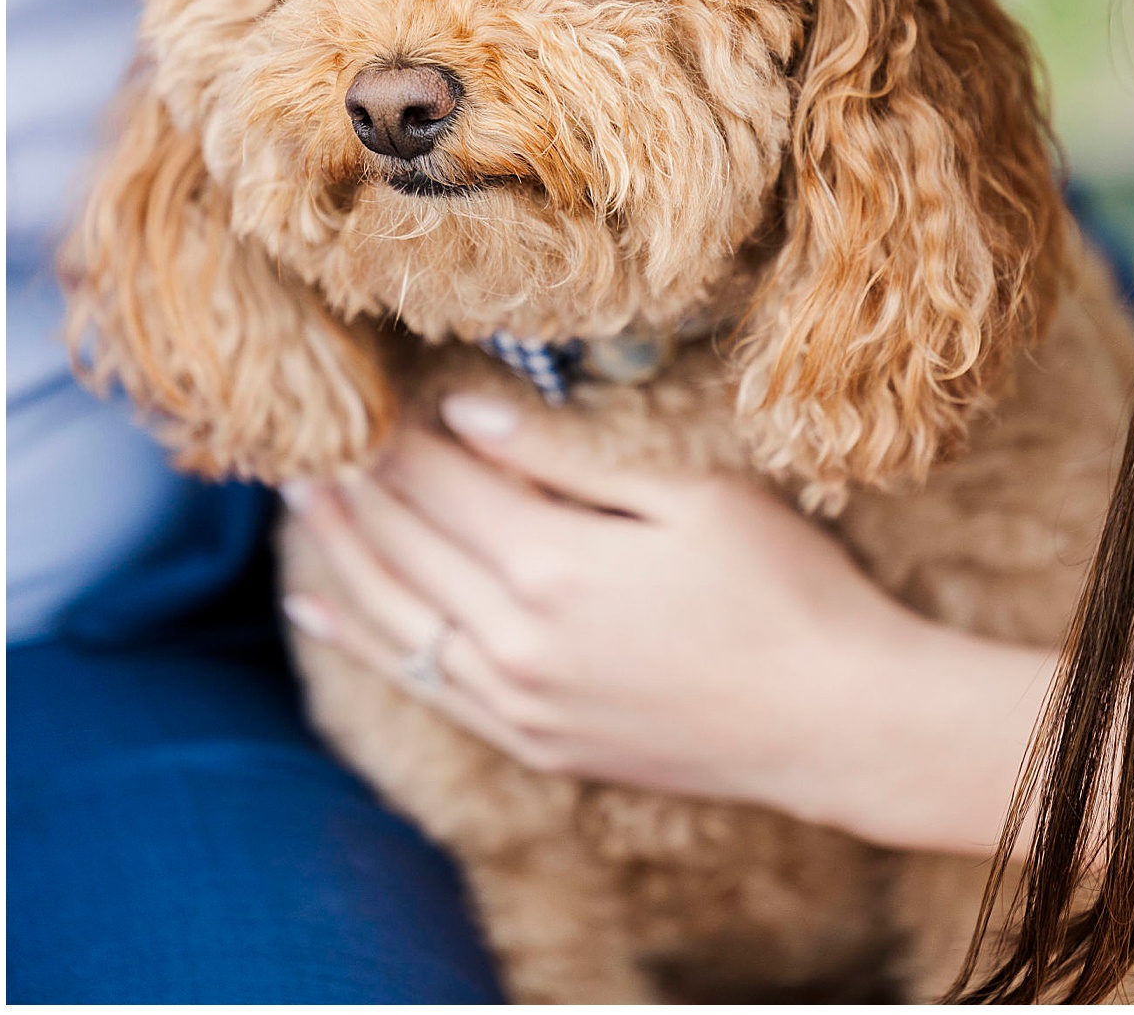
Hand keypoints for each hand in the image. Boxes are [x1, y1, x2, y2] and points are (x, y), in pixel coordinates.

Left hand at [279, 395, 1056, 854]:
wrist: (831, 720)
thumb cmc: (784, 590)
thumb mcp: (694, 496)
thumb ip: (568, 457)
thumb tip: (466, 415)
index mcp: (554, 565)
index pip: (442, 482)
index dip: (396, 433)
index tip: (363, 391)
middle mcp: (515, 641)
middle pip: (405, 546)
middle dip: (353, 486)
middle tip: (308, 436)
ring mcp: (518, 702)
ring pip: (394, 617)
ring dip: (340, 555)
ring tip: (303, 503)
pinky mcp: (534, 743)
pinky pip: (422, 685)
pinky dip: (365, 643)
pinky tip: (324, 612)